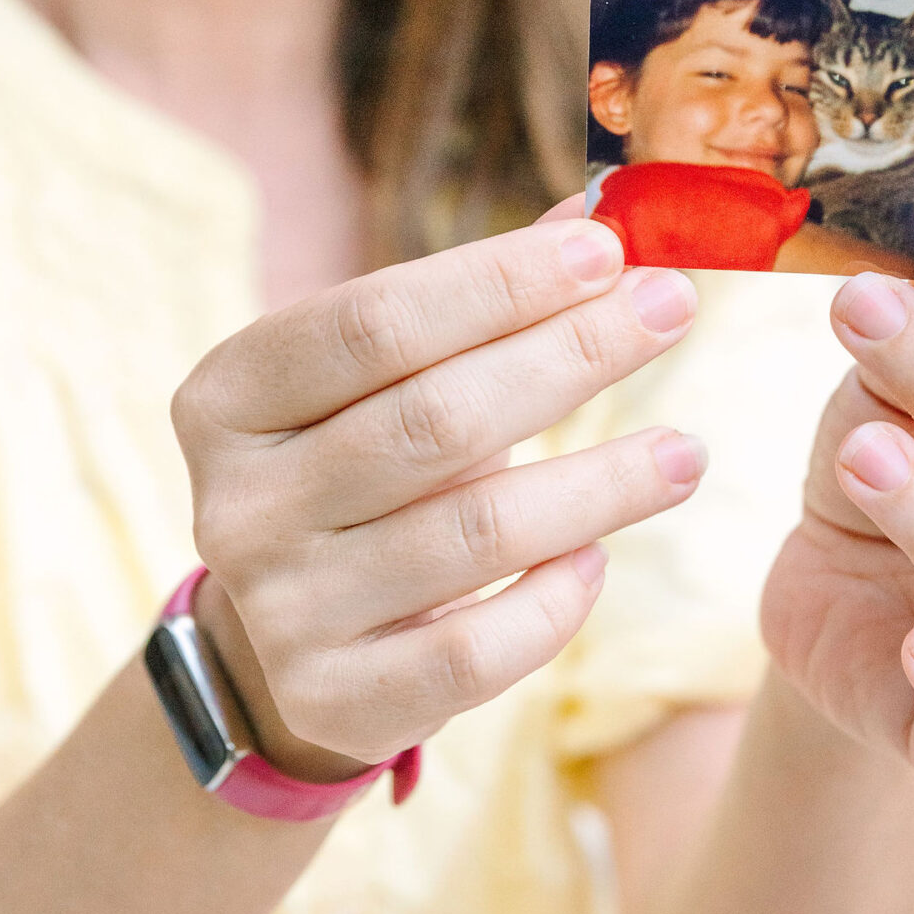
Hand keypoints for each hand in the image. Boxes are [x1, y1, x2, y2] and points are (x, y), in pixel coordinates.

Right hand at [171, 220, 704, 778]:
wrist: (290, 643)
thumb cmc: (366, 471)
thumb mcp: (390, 380)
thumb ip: (483, 300)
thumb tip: (600, 213)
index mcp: (229, 397)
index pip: (373, 321)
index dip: (496, 281)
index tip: (608, 250)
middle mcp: (237, 505)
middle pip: (433, 419)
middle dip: (571, 355)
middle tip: (672, 310)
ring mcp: (282, 611)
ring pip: (474, 533)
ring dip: (600, 483)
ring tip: (684, 450)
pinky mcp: (339, 699)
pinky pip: (479, 650)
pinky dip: (553, 599)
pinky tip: (599, 557)